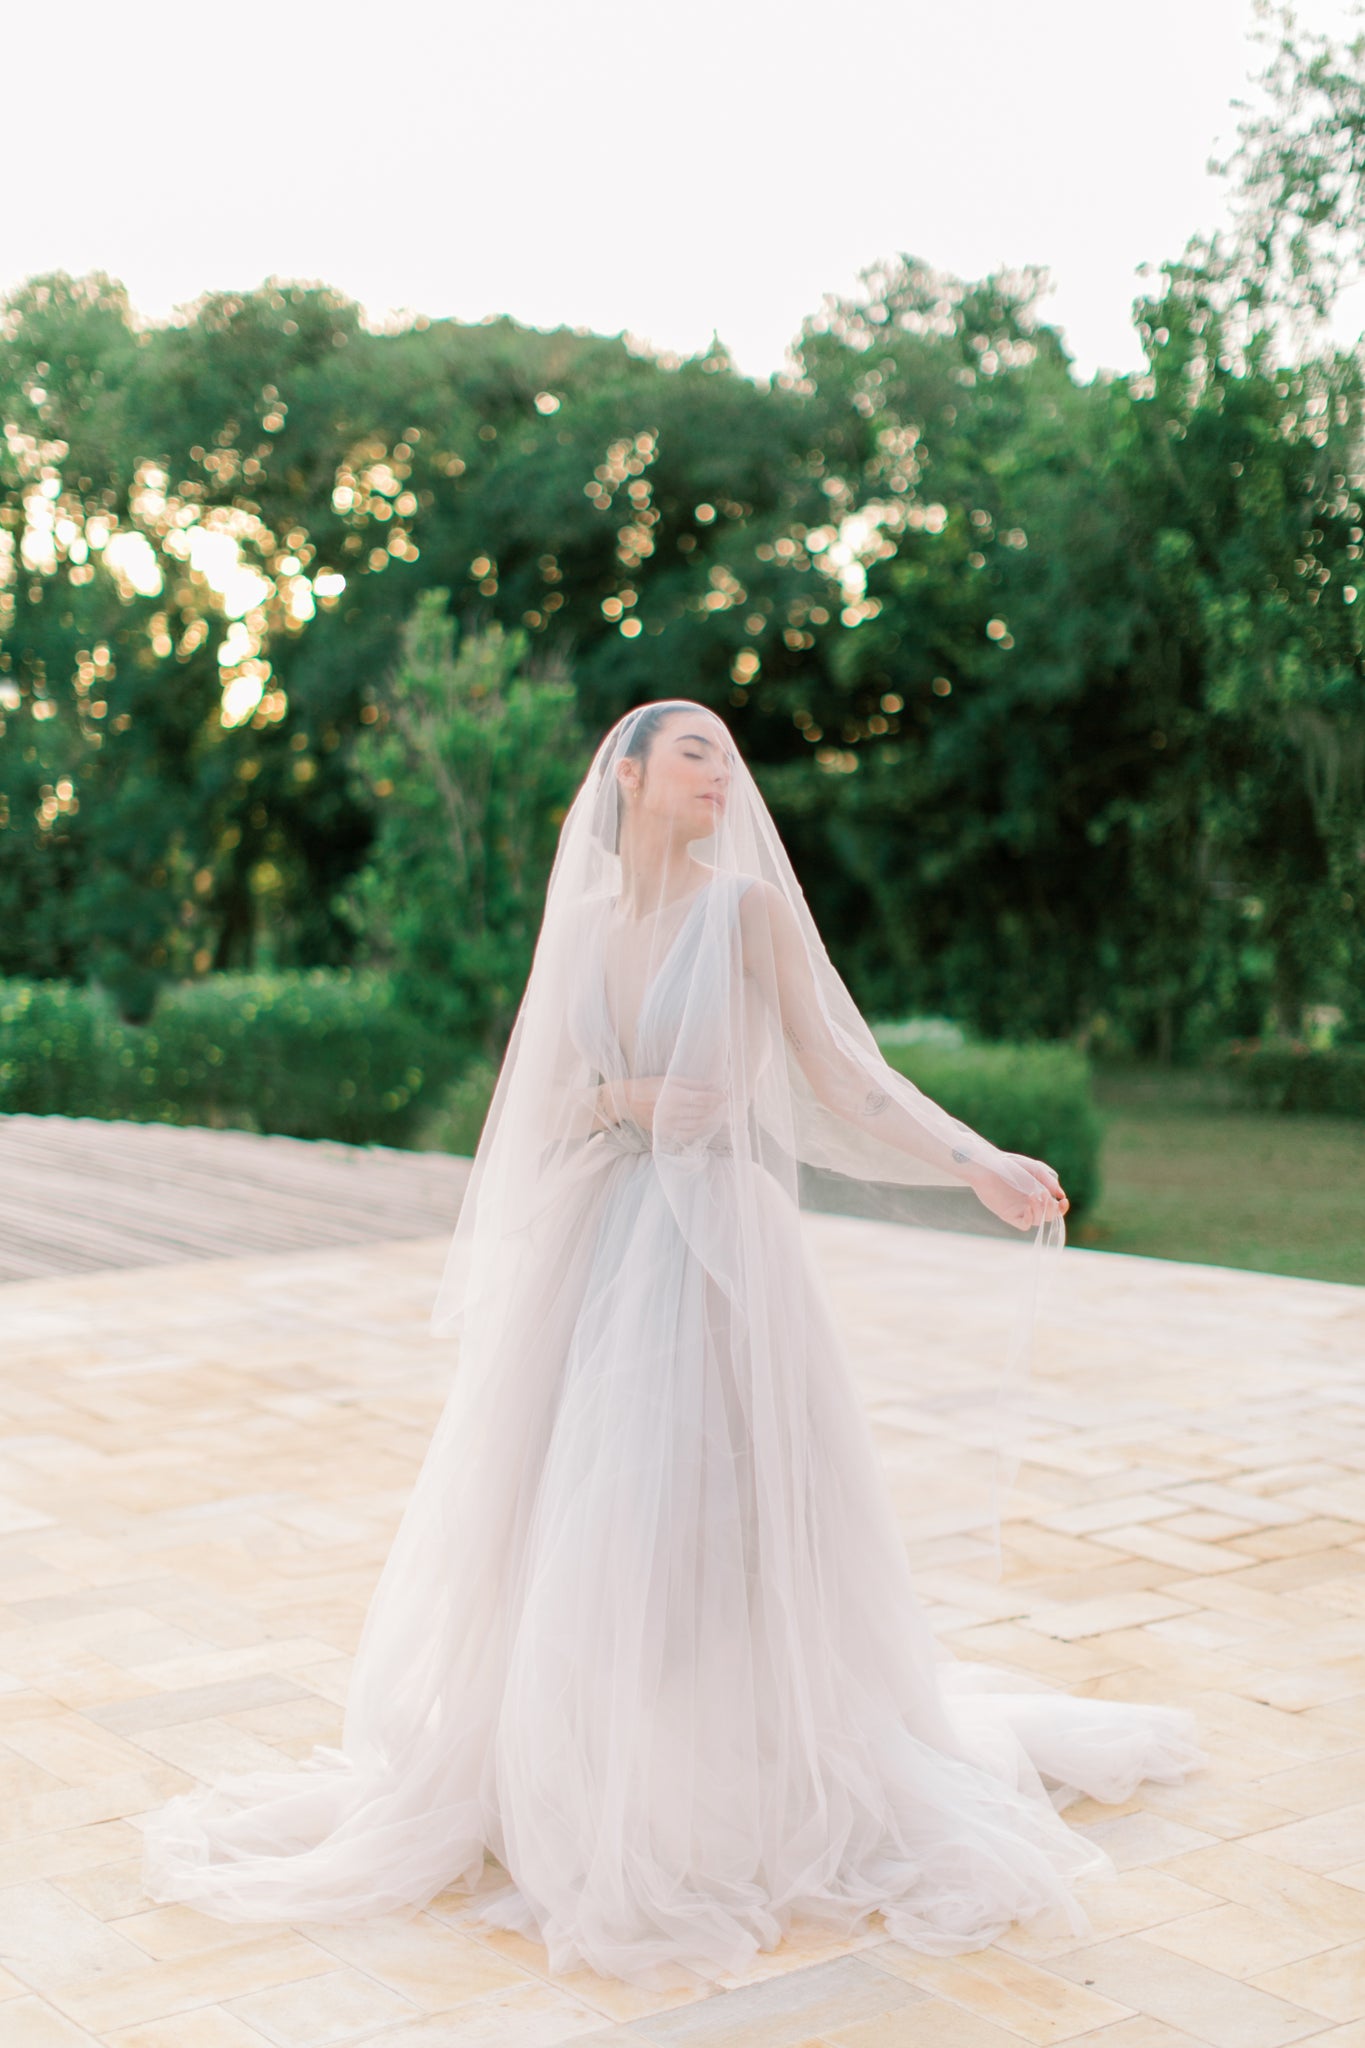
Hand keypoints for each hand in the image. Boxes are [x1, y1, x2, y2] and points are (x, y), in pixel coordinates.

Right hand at [602, 1075, 725, 1141]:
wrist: (627, 1102)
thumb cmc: (648, 1087)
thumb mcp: (669, 1080)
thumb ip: (691, 1084)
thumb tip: (712, 1086)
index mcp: (672, 1095)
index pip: (701, 1098)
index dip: (715, 1098)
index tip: (724, 1096)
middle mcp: (670, 1111)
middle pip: (701, 1112)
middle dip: (714, 1108)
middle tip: (723, 1105)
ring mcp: (667, 1124)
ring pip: (696, 1124)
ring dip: (709, 1120)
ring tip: (716, 1114)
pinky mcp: (664, 1132)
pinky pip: (686, 1134)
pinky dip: (698, 1130)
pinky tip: (703, 1124)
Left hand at [962, 1155, 1066, 1231]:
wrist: (987, 1166)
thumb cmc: (1009, 1165)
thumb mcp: (1034, 1169)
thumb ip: (1048, 1181)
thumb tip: (1060, 1195)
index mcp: (1038, 1194)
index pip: (1054, 1207)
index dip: (1062, 1208)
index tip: (1064, 1200)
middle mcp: (1029, 1204)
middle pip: (1048, 1216)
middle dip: (1051, 1209)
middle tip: (1044, 1195)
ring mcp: (1019, 1210)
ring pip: (1038, 1221)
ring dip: (1040, 1210)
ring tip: (1033, 1195)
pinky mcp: (1008, 1214)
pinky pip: (1024, 1225)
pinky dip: (1029, 1219)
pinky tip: (1027, 1208)